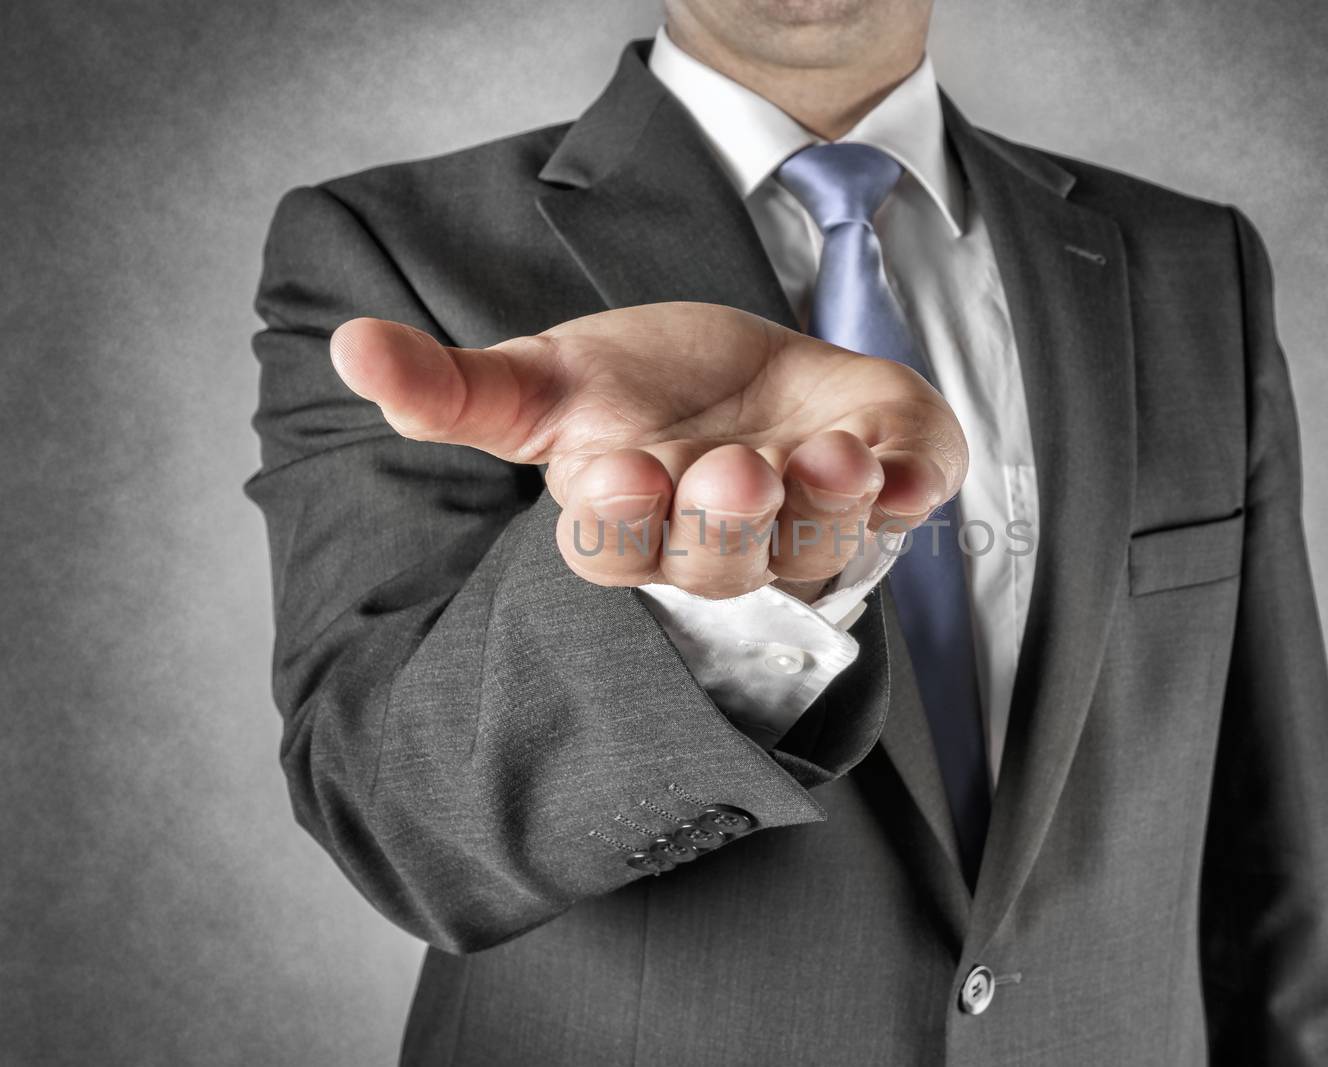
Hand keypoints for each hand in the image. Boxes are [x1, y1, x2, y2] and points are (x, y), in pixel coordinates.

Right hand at [329, 302, 966, 599]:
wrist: (755, 373)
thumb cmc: (642, 393)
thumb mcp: (546, 381)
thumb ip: (456, 387)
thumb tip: (348, 347)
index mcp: (632, 525)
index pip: (616, 553)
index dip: (622, 524)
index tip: (623, 468)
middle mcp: (724, 546)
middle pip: (722, 566)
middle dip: (728, 525)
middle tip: (734, 471)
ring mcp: (812, 526)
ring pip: (822, 546)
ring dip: (829, 504)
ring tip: (831, 451)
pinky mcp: (887, 487)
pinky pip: (908, 501)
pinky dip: (914, 481)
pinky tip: (909, 460)